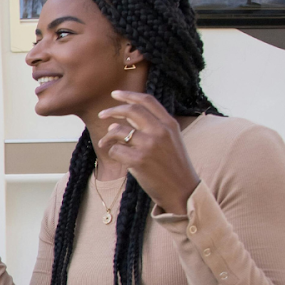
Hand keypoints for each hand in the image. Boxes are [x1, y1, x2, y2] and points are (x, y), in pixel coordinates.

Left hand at [97, 91, 200, 215]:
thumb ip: (152, 127)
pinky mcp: (139, 160)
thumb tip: (120, 119)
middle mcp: (160, 131)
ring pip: (118, 131)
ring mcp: (150, 145)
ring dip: (107, 136)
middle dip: (112, 110)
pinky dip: (112, 152)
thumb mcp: (170, 141)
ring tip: (105, 142)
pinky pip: (115, 150)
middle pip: (131, 111)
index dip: (128, 95)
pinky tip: (117, 157)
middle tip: (102, 115)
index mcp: (170, 124)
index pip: (147, 101)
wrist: (183, 190)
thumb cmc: (173, 166)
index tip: (115, 94)